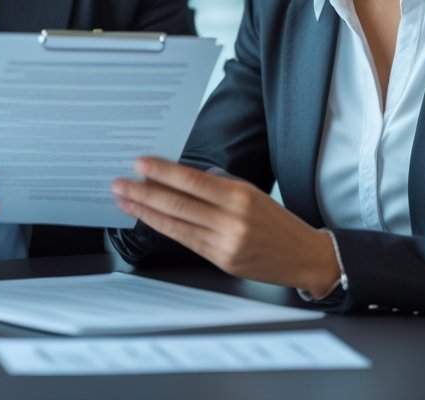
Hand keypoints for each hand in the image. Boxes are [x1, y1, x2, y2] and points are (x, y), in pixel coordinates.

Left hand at [112, 157, 339, 297]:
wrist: (303, 256)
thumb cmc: (277, 222)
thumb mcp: (252, 192)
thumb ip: (218, 185)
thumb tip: (180, 177)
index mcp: (240, 195)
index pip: (192, 181)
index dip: (162, 172)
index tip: (140, 164)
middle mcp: (231, 220)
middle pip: (178, 203)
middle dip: (143, 193)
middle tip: (120, 183)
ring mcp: (225, 243)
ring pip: (176, 224)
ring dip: (145, 211)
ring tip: (124, 200)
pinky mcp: (221, 261)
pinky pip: (185, 240)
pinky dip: (162, 228)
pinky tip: (147, 219)